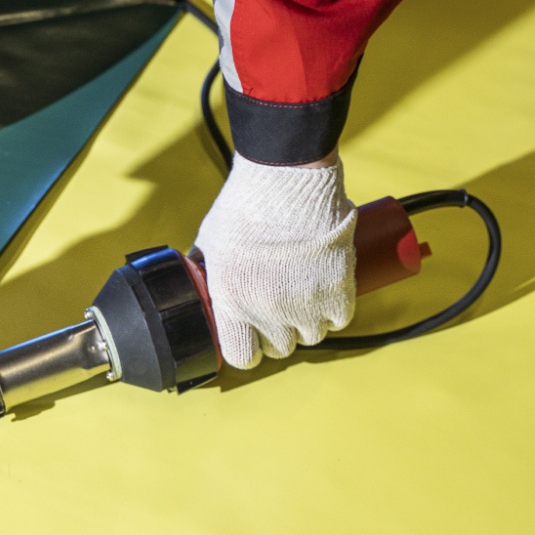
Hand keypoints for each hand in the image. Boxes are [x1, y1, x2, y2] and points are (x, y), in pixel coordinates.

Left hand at [194, 152, 356, 368]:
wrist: (286, 178)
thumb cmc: (246, 205)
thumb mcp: (209, 242)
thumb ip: (205, 271)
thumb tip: (196, 283)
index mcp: (231, 303)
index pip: (240, 356)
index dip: (246, 349)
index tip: (251, 338)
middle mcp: (267, 311)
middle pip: (279, 348)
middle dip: (277, 333)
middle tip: (278, 308)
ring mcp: (305, 304)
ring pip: (311, 336)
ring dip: (307, 322)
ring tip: (302, 295)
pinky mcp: (337, 290)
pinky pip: (339, 319)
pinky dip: (334, 310)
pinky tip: (324, 290)